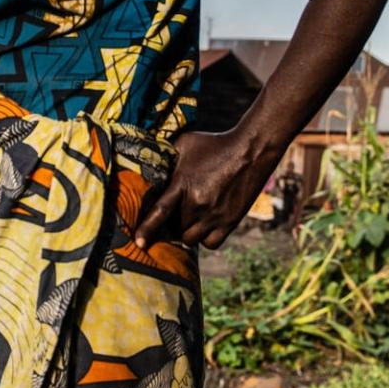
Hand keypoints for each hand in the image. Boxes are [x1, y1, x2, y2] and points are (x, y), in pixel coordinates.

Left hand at [134, 130, 277, 250]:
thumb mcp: (185, 144)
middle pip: (174, 228)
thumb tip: (148, 161)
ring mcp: (214, 215)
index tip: (138, 244)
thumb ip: (166, 156)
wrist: (250, 150)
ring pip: (190, 239)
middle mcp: (197, 203)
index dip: (147, 229)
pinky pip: (210, 244)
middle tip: (175, 213)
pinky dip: (205, 239)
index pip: (160, 211)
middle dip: (171, 223)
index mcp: (182, 183)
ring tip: (190, 218)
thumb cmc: (215, 144)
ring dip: (187, 232)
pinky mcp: (230, 222)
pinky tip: (205, 226)